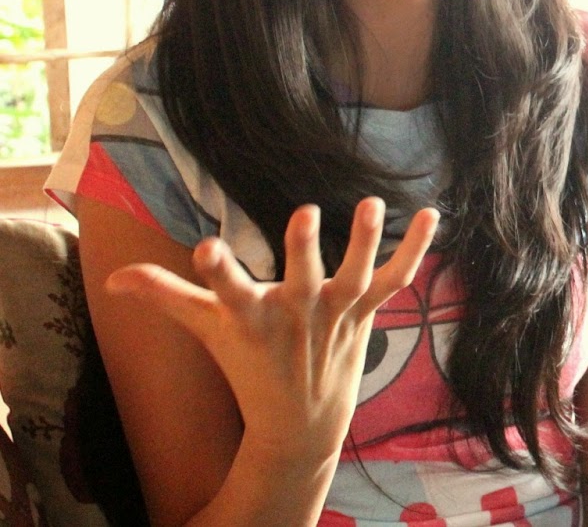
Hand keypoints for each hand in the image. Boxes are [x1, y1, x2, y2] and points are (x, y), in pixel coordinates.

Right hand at [105, 197, 437, 469]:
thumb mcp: (208, 330)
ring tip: (373, 204)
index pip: (229, 292)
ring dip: (365, 241)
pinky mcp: (366, 312)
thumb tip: (113, 279)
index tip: (205, 247)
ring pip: (357, 276)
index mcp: (252, 318)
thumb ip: (167, 297)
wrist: (299, 424)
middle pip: (301, 279)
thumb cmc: (248, 365)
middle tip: (303, 212)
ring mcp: (337, 314)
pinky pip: (396, 279)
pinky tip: (434, 214)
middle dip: (302, 249)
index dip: (218, 272)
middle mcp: (296, 314)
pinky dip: (416, 250)